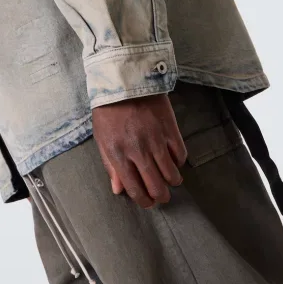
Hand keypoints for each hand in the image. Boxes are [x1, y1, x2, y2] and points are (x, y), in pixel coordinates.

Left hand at [92, 93, 187, 208]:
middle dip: (160, 197)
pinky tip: (173, 159)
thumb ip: (110, 165)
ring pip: (172, 175)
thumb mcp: (102, 138)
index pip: (135, 189)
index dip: (144, 201)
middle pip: (157, 187)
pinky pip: (181, 155)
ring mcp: (156, 141)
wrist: (125, 80)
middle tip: (161, 195)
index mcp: (118, 155)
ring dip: (172, 182)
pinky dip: (179, 162)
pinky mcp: (170, 129)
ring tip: (170, 179)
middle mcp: (138, 152)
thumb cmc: (109, 110)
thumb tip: (118, 189)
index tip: (148, 202)